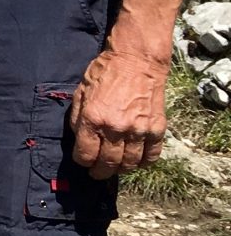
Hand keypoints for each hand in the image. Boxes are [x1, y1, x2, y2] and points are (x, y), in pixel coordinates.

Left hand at [68, 49, 166, 178]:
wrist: (136, 61)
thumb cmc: (104, 74)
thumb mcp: (80, 93)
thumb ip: (78, 118)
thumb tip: (79, 139)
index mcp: (93, 118)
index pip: (85, 154)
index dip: (82, 161)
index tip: (83, 161)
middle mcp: (116, 128)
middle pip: (108, 163)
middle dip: (100, 172)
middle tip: (97, 173)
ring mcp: (138, 130)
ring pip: (130, 163)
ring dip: (122, 169)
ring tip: (116, 167)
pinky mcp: (156, 129)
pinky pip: (152, 155)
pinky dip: (145, 162)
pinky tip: (138, 161)